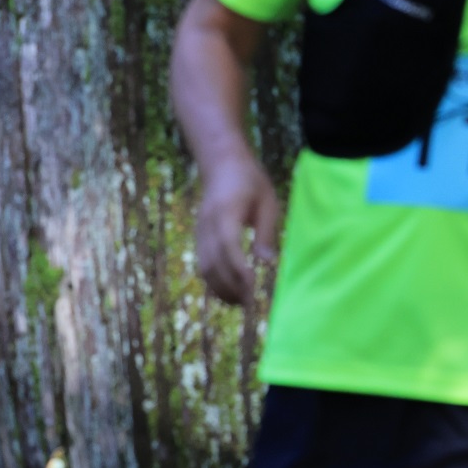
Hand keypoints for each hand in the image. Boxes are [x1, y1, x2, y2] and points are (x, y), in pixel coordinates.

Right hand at [194, 156, 279, 306]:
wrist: (222, 164)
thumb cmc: (250, 182)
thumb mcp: (267, 202)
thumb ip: (266, 232)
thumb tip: (267, 262)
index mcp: (225, 212)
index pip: (228, 246)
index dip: (238, 268)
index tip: (252, 285)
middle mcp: (207, 225)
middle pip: (214, 261)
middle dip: (230, 285)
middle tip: (250, 303)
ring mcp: (200, 231)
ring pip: (205, 266)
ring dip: (221, 288)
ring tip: (241, 304)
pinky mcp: (200, 236)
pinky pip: (203, 263)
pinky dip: (213, 281)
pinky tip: (228, 292)